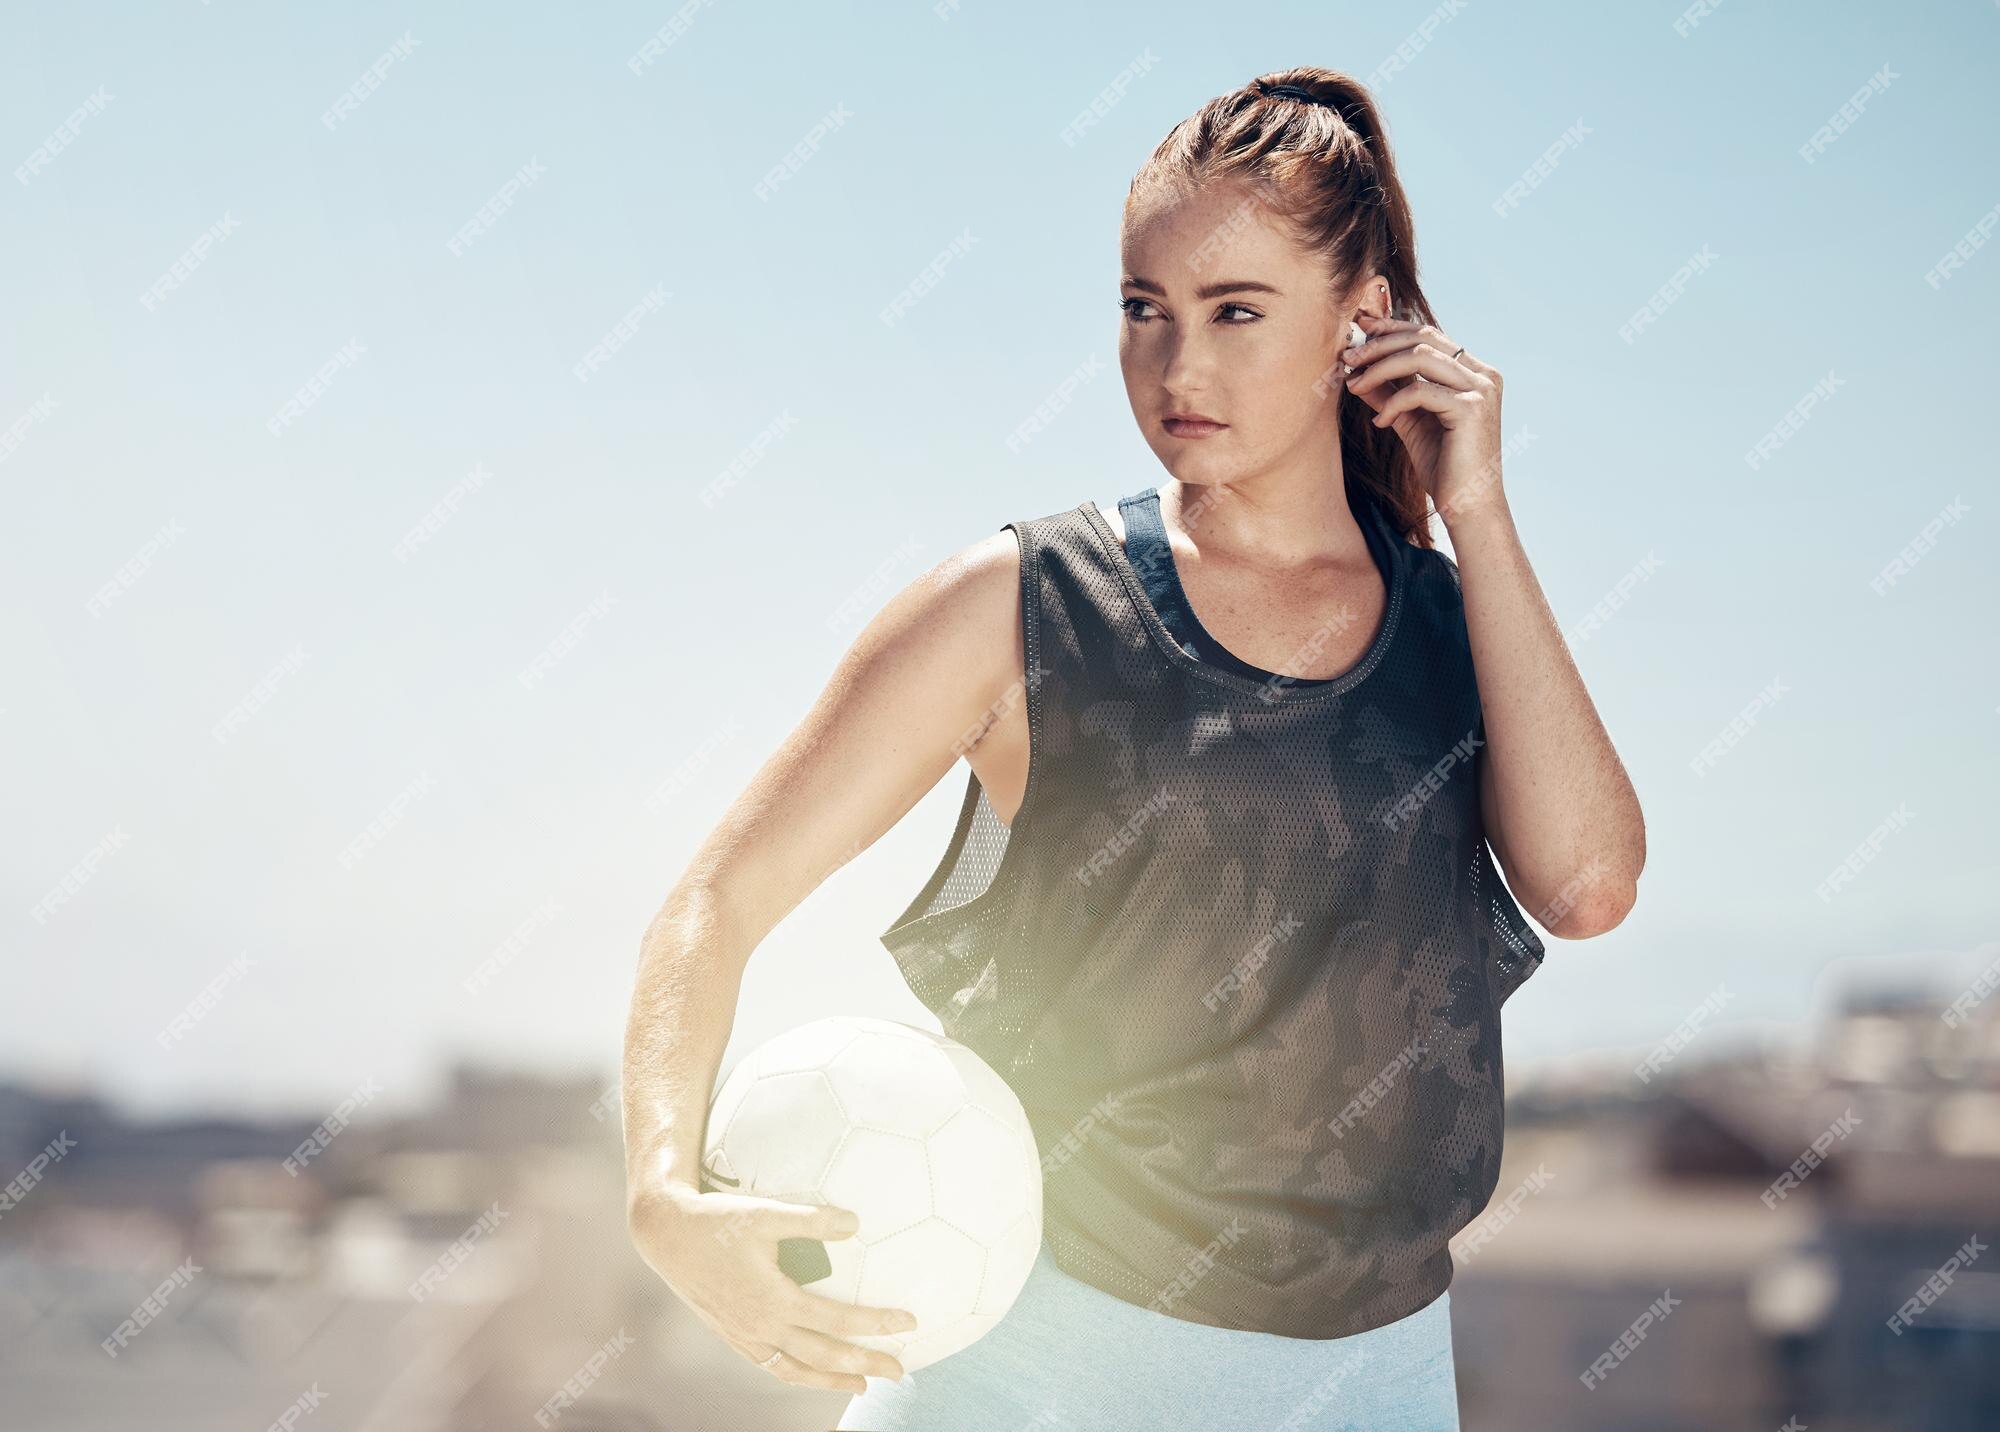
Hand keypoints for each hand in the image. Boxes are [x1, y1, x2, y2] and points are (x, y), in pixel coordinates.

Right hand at [627, 1183, 918, 1394]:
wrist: (667, 1236)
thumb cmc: (718, 1220)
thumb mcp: (767, 1213)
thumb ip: (812, 1220)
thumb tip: (855, 1222)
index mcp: (774, 1300)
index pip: (837, 1319)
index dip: (875, 1323)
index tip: (908, 1324)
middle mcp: (761, 1326)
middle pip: (823, 1356)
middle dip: (864, 1364)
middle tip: (899, 1369)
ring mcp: (745, 1336)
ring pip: (796, 1370)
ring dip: (832, 1379)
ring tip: (862, 1384)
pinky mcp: (732, 1335)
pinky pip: (772, 1365)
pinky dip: (798, 1373)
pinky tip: (811, 1370)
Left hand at [1341, 313, 1506, 524]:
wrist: (1469, 507)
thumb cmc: (1444, 468)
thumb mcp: (1411, 423)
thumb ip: (1390, 394)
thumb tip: (1357, 373)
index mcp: (1474, 372)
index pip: (1430, 335)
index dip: (1393, 327)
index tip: (1360, 327)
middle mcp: (1483, 374)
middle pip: (1423, 337)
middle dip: (1379, 344)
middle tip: (1347, 358)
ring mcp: (1480, 388)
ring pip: (1419, 356)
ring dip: (1379, 368)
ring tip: (1354, 385)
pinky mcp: (1471, 407)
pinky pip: (1419, 391)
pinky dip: (1393, 403)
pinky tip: (1380, 422)